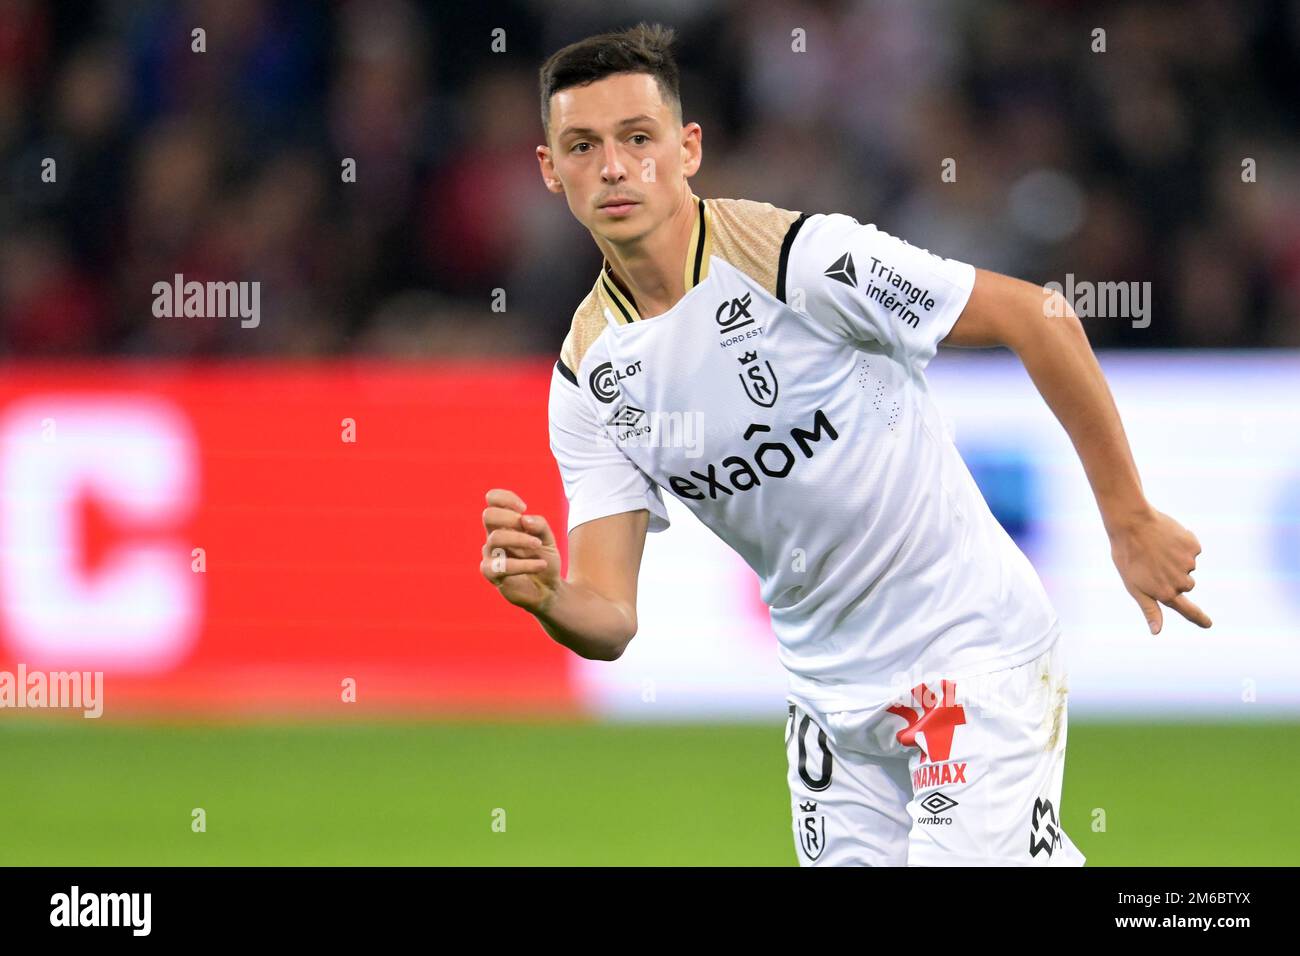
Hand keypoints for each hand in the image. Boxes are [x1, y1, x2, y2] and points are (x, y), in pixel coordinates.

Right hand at [480, 488, 561, 614]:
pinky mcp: (493, 575)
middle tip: (528, 528)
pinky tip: (541, 565)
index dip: (505, 498)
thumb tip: (524, 519)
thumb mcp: (548, 539)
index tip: (523, 508)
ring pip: (495, 538)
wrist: (549, 590)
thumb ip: (539, 525)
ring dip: (521, 539)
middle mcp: (494, 538)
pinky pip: (501, 565)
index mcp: (505, 525)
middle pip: (488, 515)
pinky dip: (524, 564)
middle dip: (510, 517)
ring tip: (538, 545)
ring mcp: (491, 556)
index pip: (492, 500)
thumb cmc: (544, 560)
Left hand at [1109, 504, 1210, 633]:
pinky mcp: (1193, 546)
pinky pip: (1192, 549)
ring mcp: (1189, 563)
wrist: (1131, 524)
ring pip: (1188, 565)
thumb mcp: (1134, 587)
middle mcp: (1181, 582)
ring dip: (1175, 558)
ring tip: (1156, 548)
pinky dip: (1181, 544)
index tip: (1208, 624)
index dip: (1198, 618)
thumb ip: (1150, 609)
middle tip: (1153, 563)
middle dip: (1174, 577)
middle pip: (1187, 585)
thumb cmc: (1127, 557)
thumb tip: (1156, 632)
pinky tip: (1166, 538)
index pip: (1187, 610)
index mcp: (1166, 593)